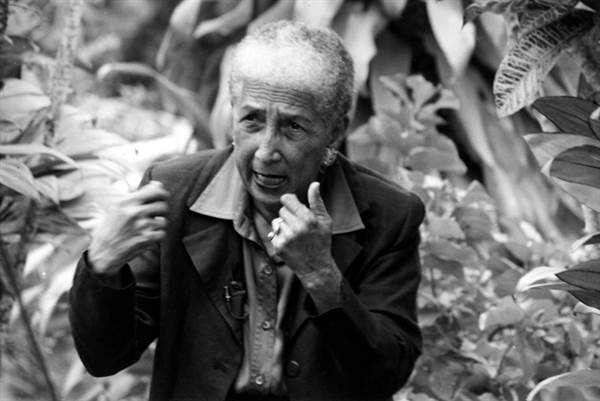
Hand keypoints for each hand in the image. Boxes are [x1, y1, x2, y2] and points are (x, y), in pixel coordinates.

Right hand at [88, 181, 168, 273]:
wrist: (103, 252)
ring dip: (159, 225)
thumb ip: (139, 195)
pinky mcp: (146, 239)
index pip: (156, 191)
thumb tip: (158, 184)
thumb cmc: (110, 228)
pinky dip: (157, 236)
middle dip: (162, 211)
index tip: (163, 197)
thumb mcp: (118, 207)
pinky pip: (162, 233)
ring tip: (148, 227)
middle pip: (163, 206)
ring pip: (164, 221)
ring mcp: (141, 226)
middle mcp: (134, 212)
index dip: (163, 194)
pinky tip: (148, 236)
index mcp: (126, 202)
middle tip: (156, 215)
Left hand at [271, 182, 340, 298]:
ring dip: (284, 225)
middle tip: (298, 224)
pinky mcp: (278, 246)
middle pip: (282, 210)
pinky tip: (290, 242)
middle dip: (289, 215)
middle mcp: (296, 228)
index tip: (293, 204)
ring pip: (277, 221)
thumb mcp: (325, 221)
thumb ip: (317, 202)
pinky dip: (280, 236)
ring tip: (294, 234)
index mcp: (308, 219)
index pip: (287, 199)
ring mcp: (286, 238)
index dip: (289, 201)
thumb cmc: (322, 242)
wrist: (316, 267)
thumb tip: (314, 184)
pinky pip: (274, 233)